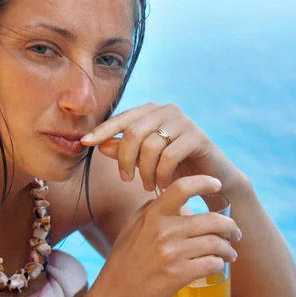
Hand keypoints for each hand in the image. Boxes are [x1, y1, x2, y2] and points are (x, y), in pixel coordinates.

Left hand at [81, 103, 245, 194]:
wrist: (211, 180)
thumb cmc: (174, 168)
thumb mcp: (144, 160)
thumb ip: (123, 150)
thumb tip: (99, 144)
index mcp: (152, 111)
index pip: (122, 118)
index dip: (102, 130)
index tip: (84, 143)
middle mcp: (168, 110)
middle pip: (133, 132)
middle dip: (125, 159)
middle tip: (126, 179)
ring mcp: (184, 121)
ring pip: (150, 146)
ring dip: (144, 171)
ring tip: (146, 185)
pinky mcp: (198, 137)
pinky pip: (169, 156)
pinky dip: (161, 174)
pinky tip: (162, 185)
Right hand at [93, 175, 241, 296]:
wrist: (117, 293)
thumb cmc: (125, 258)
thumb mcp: (132, 225)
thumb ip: (151, 208)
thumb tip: (172, 196)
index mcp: (154, 215)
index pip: (182, 188)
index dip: (204, 182)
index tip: (217, 184)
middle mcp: (164, 231)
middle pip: (212, 220)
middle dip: (230, 227)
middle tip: (235, 233)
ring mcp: (172, 253)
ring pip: (216, 244)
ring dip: (229, 249)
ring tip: (230, 253)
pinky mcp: (178, 275)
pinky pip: (211, 264)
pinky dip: (219, 264)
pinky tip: (219, 265)